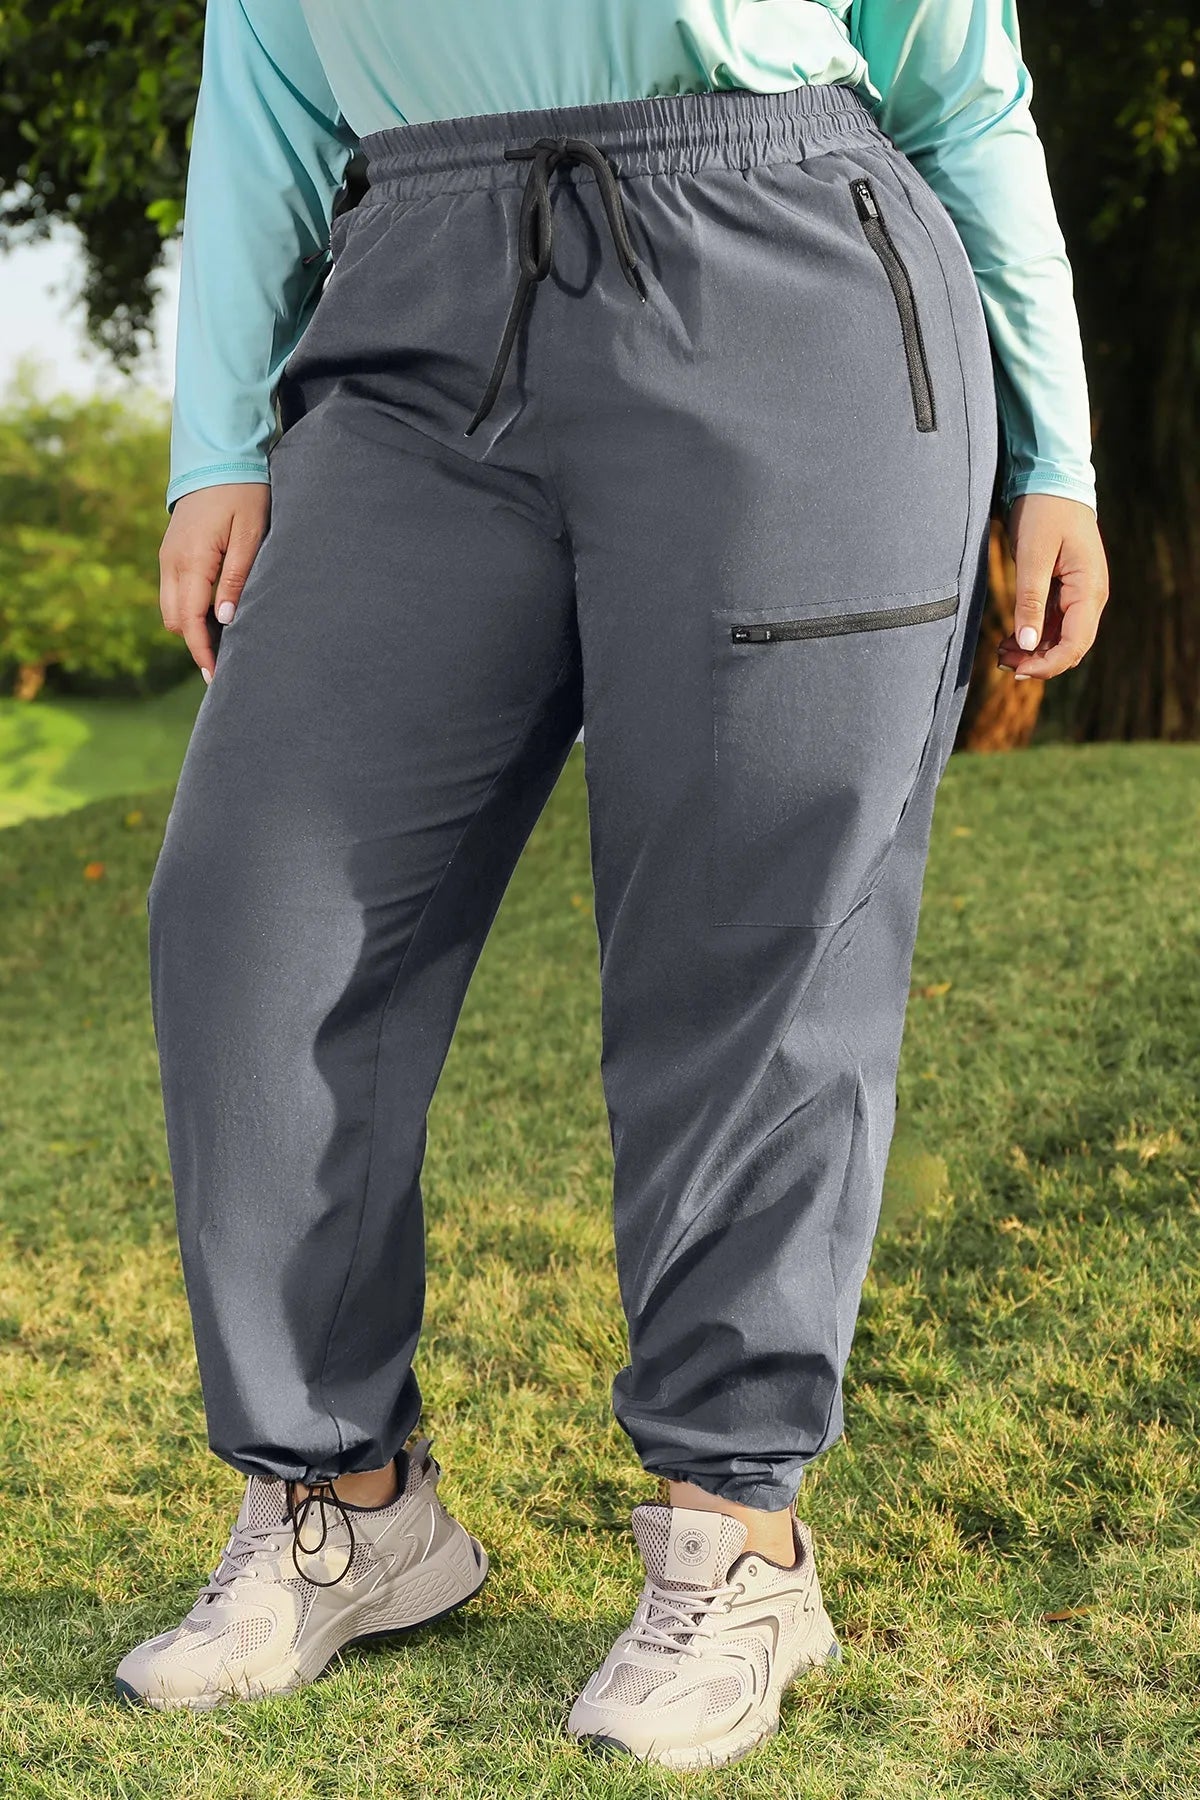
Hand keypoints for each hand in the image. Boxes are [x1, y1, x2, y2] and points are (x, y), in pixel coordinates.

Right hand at [158, 483, 271, 681]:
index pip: (190, 621)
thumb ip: (236, 578)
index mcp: (190, 561)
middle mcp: (171, 562)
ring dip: (191, 628)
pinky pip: (173, 592)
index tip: (217, 677)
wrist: (218, 457)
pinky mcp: (171, 552)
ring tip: (221, 645)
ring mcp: (167, 557)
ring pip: (171, 609)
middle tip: (225, 665)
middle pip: (175, 621)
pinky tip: (213, 617)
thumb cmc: (242, 493)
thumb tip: (223, 620)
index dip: (202, 652)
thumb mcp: (249, 535)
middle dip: (196, 645)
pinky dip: (188, 609)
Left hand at [995, 493, 1108, 681]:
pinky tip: (1009, 641)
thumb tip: (1027, 645)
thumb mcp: (1033, 554)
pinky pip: (1054, 626)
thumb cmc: (1044, 511)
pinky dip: (1033, 637)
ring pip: (1061, 640)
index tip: (1019, 671)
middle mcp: (1090, 597)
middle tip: (1002, 663)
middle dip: (1038, 662)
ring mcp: (1080, 596)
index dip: (1048, 665)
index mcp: (1089, 589)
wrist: (1052, 481)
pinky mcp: (1066, 592)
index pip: (1076, 644)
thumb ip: (1030, 600)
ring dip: (1034, 652)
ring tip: (1001, 654)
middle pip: (1070, 648)